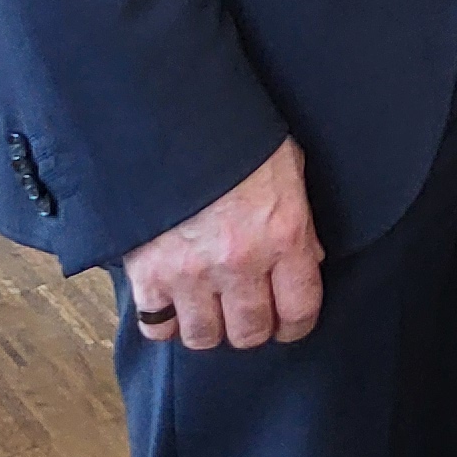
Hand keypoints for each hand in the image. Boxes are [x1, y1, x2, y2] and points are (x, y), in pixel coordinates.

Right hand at [121, 138, 322, 351]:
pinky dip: (165, 321)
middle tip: (247, 314)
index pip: (300, 309)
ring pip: (204, 337)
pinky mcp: (149, 275)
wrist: (172, 118)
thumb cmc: (237, 138)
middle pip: (251, 332)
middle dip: (252, 328)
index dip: (296, 324)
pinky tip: (172, 302)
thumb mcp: (288, 169)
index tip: (289, 323)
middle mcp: (240, 262)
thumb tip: (307, 261)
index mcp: (283, 235)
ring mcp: (191, 273)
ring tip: (209, 309)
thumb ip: (299, 222)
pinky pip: (157, 326)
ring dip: (209, 328)